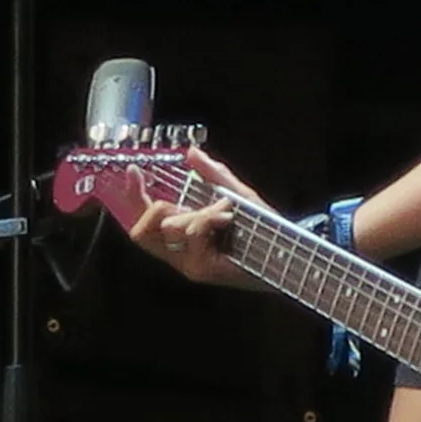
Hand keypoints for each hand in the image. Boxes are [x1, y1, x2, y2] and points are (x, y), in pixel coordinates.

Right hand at [125, 148, 271, 291]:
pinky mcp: (200, 269)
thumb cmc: (265, 227)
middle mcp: (179, 252)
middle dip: (159, 207)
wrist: (288, 252)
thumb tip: (191, 152)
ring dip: (199, 211)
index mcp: (182, 235)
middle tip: (184, 200)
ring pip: (169, 228)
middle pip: (140, 231)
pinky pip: (190, 232)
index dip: (132, 195)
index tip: (134, 170)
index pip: (143, 219)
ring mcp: (188, 263)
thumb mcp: (237, 193)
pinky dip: (209, 218)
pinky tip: (228, 218)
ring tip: (225, 210)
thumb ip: (213, 174)